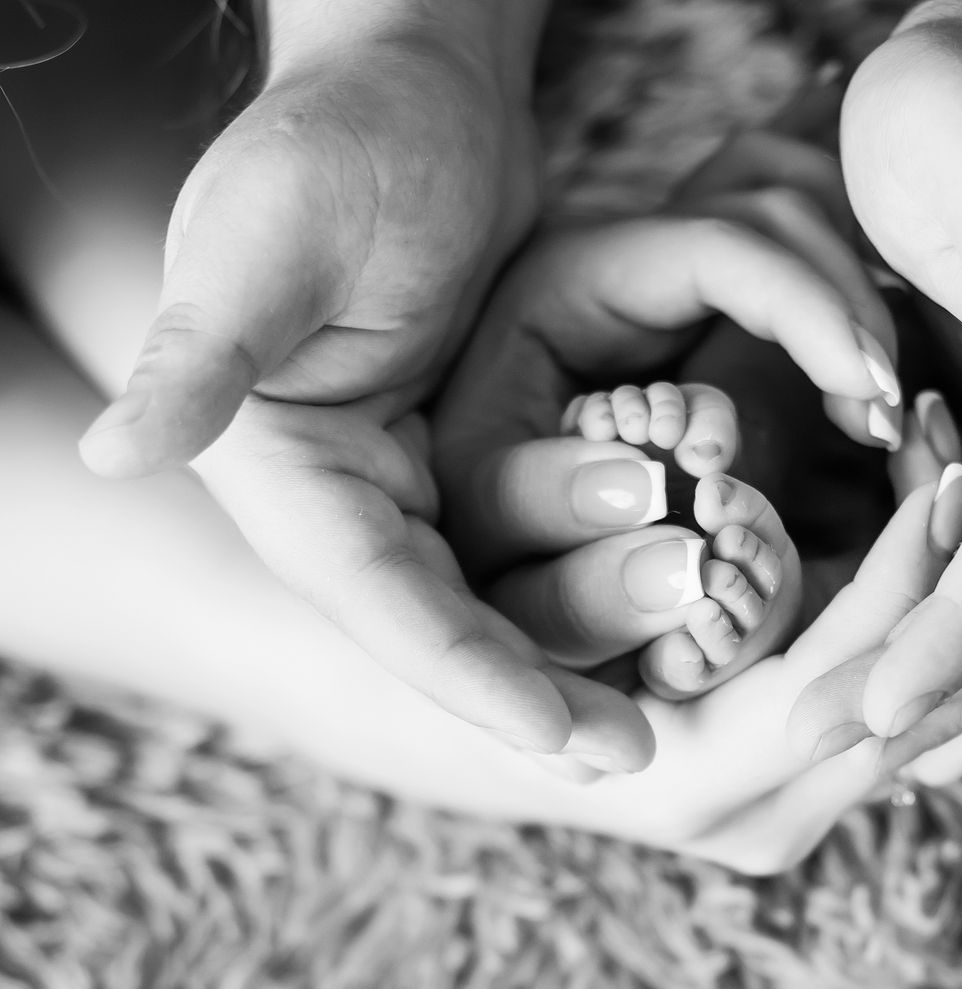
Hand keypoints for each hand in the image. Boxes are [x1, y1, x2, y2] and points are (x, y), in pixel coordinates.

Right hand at [70, 19, 616, 754]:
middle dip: (545, 684)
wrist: (411, 93)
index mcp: (285, 472)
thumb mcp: (266, 240)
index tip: (567, 740)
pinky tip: (661, 618)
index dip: (471, 679)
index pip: (381, 603)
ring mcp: (410, 483)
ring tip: (674, 674)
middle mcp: (343, 498)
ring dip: (585, 636)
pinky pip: (533, 548)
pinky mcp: (470, 455)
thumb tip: (111, 451)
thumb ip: (201, 353)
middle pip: (450, 626)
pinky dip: (592, 582)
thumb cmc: (334, 145)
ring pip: (500, 597)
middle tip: (642, 744)